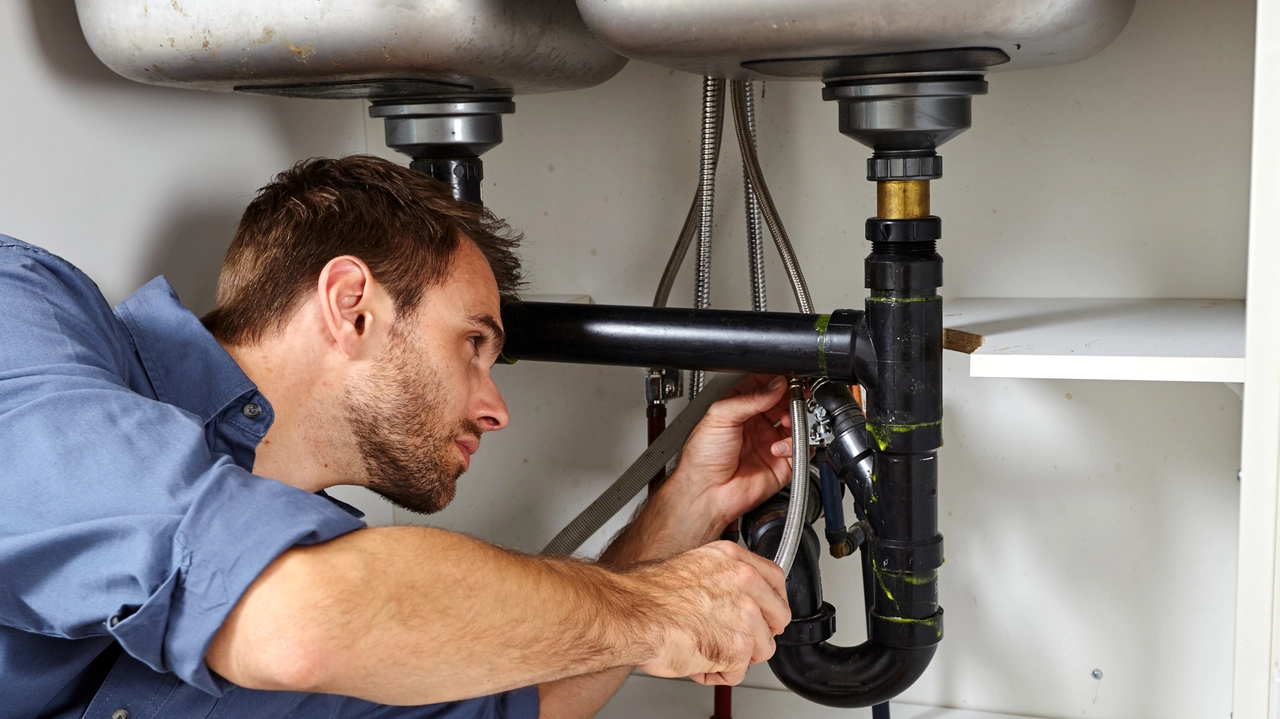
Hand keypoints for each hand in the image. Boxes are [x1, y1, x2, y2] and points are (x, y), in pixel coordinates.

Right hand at [631, 541, 789, 684]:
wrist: (629, 614)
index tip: (766, 614)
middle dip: (759, 634)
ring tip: (706, 649)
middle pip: (778, 617)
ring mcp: (744, 615)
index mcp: (733, 559)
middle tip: (735, 639)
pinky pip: (738, 673)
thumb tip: (731, 596)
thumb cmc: (647, 596)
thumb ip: (721, 578)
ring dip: (736, 657)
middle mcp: (744, 582)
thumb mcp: (692, 566)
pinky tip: (697, 661)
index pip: (776, 580)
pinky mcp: (736, 647)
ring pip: (762, 649)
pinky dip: (717, 675)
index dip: (771, 603)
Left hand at [654, 375, 796, 548]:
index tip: (787, 377)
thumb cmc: (702, 458)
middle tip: (796, 395)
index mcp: (740, 408)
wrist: (706, 493)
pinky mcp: (782, 463)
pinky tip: (777, 447)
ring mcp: (770, 441)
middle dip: (793, 397)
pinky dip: (794, 444)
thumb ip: (750, 398)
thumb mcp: (720, 416)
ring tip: (786, 421)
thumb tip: (776, 384)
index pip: (764, 385)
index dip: (777, 379)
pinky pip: (800, 448)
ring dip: (795, 419)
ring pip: (797, 423)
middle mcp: (757, 423)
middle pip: (785, 402)